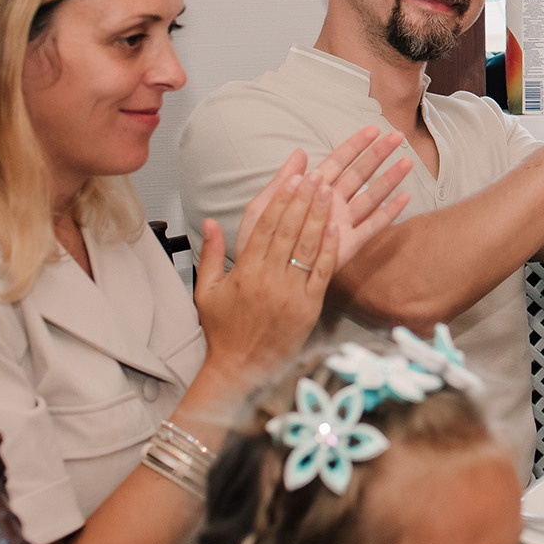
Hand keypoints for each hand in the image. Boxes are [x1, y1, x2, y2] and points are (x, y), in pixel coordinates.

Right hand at [194, 158, 339, 387]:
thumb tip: (210, 221)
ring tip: (328, 191)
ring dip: (319, 217)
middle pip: (289, 231)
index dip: (280, 200)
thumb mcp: (207, 290)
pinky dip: (329, 250)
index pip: (265, 227)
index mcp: (244, 272)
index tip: (292, 177)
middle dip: (303, 200)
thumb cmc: (223, 329)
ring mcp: (290, 293)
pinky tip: (337, 228)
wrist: (240, 368)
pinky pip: (321, 273)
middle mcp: (268, 279)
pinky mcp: (308, 307)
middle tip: (316, 175)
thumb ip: (210, 254)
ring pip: (306, 247)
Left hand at [234, 126, 414, 268]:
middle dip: (379, 154)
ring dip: (389, 179)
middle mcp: (332, 203)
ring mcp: (342, 222)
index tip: (374, 128)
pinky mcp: (348, 244)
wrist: (261, 277)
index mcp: (312, 190)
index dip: (355, 144)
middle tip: (398, 136)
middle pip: (360, 173)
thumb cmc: (259, 241)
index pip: (338, 161)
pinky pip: (372, 226)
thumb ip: (281, 182)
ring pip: (371, 196)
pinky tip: (404, 199)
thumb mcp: (263, 207)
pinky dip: (389, 214)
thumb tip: (298, 153)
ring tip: (407, 163)